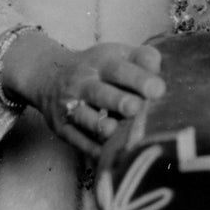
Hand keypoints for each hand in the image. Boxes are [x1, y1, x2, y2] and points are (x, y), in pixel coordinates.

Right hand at [0, 36, 165, 158]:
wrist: (50, 76)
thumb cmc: (98, 68)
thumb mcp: (117, 54)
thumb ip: (142, 58)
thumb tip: (158, 72)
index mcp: (101, 62)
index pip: (120, 69)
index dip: (138, 79)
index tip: (158, 90)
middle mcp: (83, 82)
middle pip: (100, 92)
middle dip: (118, 101)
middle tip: (136, 108)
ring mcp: (70, 105)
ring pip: (85, 117)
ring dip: (100, 125)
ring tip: (115, 131)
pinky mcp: (62, 128)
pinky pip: (77, 140)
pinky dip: (92, 149)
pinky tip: (108, 154)